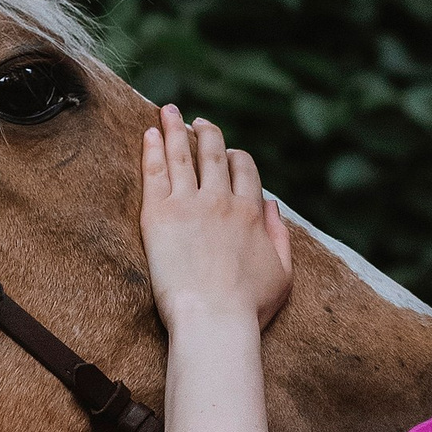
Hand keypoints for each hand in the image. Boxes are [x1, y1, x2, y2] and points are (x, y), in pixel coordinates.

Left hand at [140, 104, 294, 335]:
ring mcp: (189, 204)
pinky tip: (149, 134)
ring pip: (182, 155)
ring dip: (175, 128)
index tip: (229, 152)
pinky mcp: (159, 215)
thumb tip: (272, 206)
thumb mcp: (282, 273)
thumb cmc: (248, 308)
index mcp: (251, 212)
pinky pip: (155, 172)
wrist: (214, 320)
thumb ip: (279, 235)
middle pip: (214, 154)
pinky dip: (153, 149)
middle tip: (197, 121)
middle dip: (207, 133)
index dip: (236, 156)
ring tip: (167, 111)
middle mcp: (222, 200)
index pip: (245, 169)